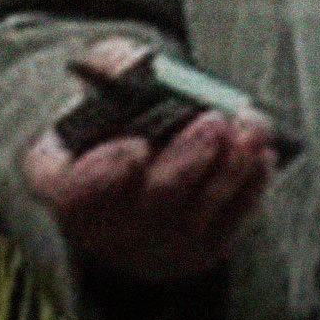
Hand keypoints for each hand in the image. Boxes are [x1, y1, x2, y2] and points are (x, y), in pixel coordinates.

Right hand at [21, 37, 276, 285]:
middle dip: (183, 163)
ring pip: (189, 223)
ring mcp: (144, 248)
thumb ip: (117, 65)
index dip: (101, 176)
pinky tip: (261, 155)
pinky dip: (246, 192)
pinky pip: (223, 231)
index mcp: (59, 178)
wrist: (136, 139)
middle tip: (215, 122)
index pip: (71, 192)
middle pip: (142, 210)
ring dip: (227, 173)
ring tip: (252, 128)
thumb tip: (142, 68)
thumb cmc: (116, 105)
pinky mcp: (189, 253)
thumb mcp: (104, 71)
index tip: (134, 147)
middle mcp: (97, 227)